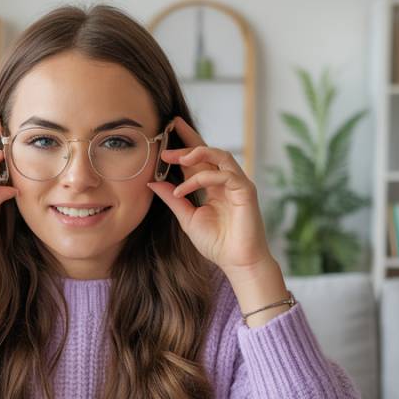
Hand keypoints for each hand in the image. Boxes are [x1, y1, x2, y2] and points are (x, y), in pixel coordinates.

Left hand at [147, 116, 272, 271]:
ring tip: (175, 157)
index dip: (183, 146)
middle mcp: (227, 181)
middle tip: (167, 136)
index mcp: (214, 186)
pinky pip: (224, 175)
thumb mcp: (187, 218)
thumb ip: (173, 199)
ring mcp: (238, 184)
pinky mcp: (246, 191)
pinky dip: (200, 179)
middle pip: (209, 151)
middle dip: (188, 141)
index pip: (199, 160)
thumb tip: (153, 182)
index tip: (164, 137)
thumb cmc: (216, 243)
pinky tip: (182, 189)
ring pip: (220, 156)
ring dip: (197, 153)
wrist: (236, 262)